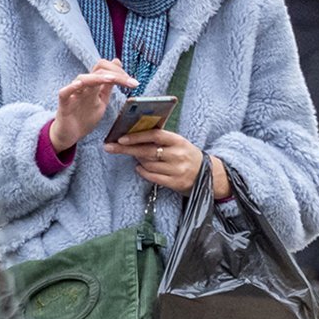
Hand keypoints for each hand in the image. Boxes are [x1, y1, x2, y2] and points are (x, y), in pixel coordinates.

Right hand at [50, 60, 136, 151]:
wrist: (70, 135)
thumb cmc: (84, 117)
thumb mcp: (102, 100)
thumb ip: (109, 85)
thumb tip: (117, 63)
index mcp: (93, 85)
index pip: (105, 69)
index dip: (119, 71)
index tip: (133, 82)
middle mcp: (84, 86)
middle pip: (97, 71)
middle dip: (116, 73)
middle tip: (130, 82)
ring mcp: (73, 94)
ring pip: (83, 79)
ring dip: (98, 78)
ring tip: (112, 79)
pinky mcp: (64, 104)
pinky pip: (65, 92)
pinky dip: (71, 87)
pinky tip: (79, 85)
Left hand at [106, 129, 229, 196]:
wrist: (208, 174)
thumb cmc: (187, 155)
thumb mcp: (178, 143)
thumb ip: (160, 139)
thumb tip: (134, 135)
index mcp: (178, 141)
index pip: (155, 135)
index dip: (137, 136)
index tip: (121, 138)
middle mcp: (178, 155)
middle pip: (147, 151)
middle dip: (126, 149)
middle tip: (109, 147)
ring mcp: (177, 170)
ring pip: (148, 165)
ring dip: (138, 161)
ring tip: (137, 158)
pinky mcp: (175, 183)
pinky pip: (152, 177)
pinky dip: (143, 172)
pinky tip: (140, 168)